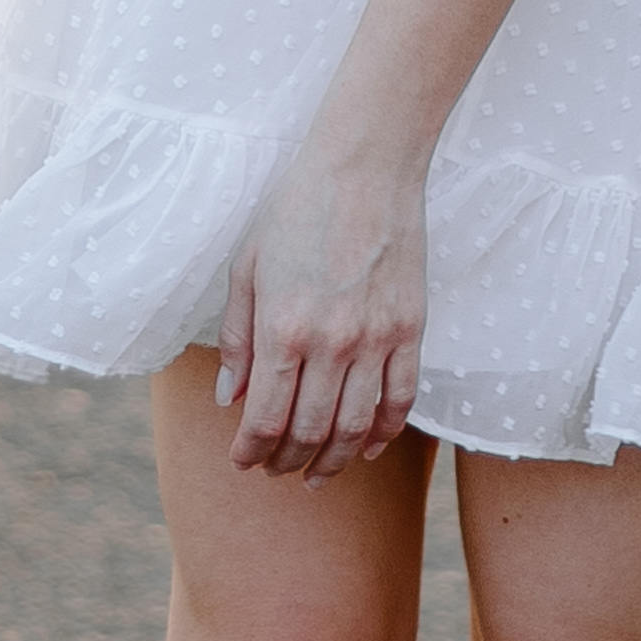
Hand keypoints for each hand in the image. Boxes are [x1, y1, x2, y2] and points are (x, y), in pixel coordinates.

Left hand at [215, 131, 427, 479]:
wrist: (365, 167)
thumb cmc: (296, 209)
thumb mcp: (247, 268)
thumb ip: (237, 339)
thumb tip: (230, 399)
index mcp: (283, 327)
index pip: (265, 419)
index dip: (251, 451)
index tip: (243, 460)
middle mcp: (332, 342)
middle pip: (309, 431)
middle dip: (287, 461)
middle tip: (275, 470)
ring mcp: (377, 338)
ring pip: (356, 427)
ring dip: (333, 459)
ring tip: (316, 473)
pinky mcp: (411, 329)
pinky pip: (401, 399)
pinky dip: (384, 433)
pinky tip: (366, 446)